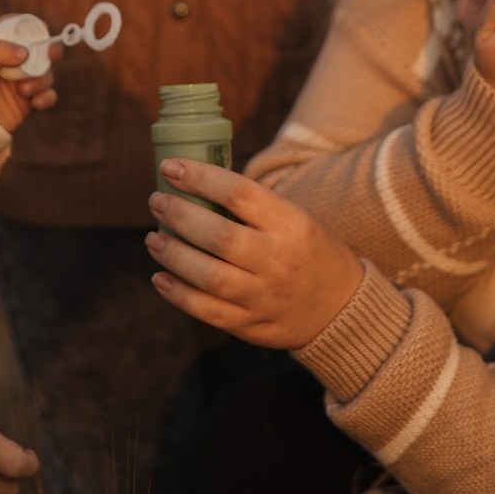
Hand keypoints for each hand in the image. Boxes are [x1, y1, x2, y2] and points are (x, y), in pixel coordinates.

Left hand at [0, 25, 61, 133]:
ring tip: (23, 90)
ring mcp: (23, 80)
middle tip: (53, 53)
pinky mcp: (30, 100)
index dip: (32, 26)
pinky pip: (48, 95)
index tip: (42, 27)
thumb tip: (25, 52)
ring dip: (41, 80)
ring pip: (46, 73)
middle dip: (51, 49)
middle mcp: (13, 61)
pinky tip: (35, 102)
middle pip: (41, 49)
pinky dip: (46, 97)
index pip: (18, 28)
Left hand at [144, 159, 363, 349]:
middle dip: (179, 216)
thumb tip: (193, 184)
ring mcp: (264, 296)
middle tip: (156, 202)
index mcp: (291, 224)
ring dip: (173, 255)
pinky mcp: (250, 325)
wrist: (340, 306)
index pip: (240, 194)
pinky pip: (207, 311)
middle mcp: (278, 260)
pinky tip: (160, 277)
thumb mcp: (295, 217)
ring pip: (209, 276)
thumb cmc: (307, 250)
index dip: (200, 178)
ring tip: (154, 238)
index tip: (171, 168)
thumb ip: (252, 206)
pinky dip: (178, 294)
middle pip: (219, 236)